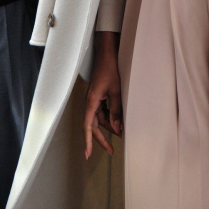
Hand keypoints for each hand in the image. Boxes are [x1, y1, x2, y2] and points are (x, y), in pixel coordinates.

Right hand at [83, 32, 122, 159]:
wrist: (107, 54)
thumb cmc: (110, 69)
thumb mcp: (116, 91)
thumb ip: (116, 110)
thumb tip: (116, 129)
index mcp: (91, 102)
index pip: (87, 126)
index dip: (88, 141)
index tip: (88, 154)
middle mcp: (91, 102)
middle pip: (93, 125)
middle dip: (101, 139)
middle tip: (111, 151)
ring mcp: (95, 99)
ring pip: (99, 119)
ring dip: (109, 126)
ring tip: (121, 134)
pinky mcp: (99, 96)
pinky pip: (103, 111)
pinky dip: (110, 117)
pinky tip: (118, 120)